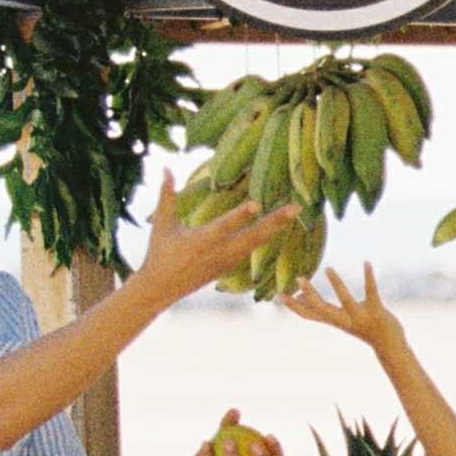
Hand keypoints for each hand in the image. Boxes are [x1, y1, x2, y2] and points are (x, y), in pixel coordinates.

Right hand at [133, 169, 296, 303]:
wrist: (162, 288)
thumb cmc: (160, 251)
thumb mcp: (161, 224)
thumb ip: (166, 195)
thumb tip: (166, 167)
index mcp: (201, 241)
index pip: (224, 226)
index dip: (240, 216)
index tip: (257, 204)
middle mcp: (219, 252)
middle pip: (252, 236)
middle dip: (275, 222)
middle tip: (295, 207)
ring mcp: (227, 261)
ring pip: (256, 242)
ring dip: (275, 227)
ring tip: (294, 210)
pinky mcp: (230, 266)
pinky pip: (252, 248)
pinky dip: (266, 235)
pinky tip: (280, 222)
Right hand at [282, 265, 404, 352]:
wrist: (389, 346)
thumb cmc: (363, 327)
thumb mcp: (340, 319)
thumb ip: (322, 309)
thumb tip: (302, 296)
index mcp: (335, 320)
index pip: (309, 314)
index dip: (293, 306)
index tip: (279, 295)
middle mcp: (344, 320)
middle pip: (322, 309)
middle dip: (310, 294)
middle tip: (298, 278)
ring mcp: (360, 316)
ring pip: (345, 300)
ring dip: (336, 285)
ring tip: (328, 268)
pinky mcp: (376, 311)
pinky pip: (371, 292)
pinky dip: (369, 276)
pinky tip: (367, 262)